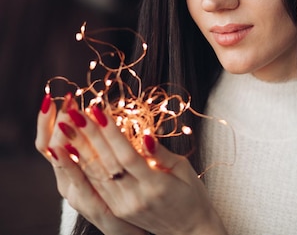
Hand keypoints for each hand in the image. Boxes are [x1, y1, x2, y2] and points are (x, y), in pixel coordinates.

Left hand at [36, 93, 226, 234]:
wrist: (190, 230)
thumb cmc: (192, 196)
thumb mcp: (184, 170)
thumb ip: (162, 154)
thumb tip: (146, 136)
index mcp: (156, 186)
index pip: (127, 155)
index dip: (110, 134)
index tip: (97, 111)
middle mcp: (136, 198)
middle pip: (106, 164)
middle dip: (88, 137)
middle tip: (74, 114)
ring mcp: (124, 206)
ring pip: (96, 175)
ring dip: (79, 150)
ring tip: (67, 128)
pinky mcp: (118, 211)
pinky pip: (96, 186)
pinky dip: (82, 168)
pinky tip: (71, 152)